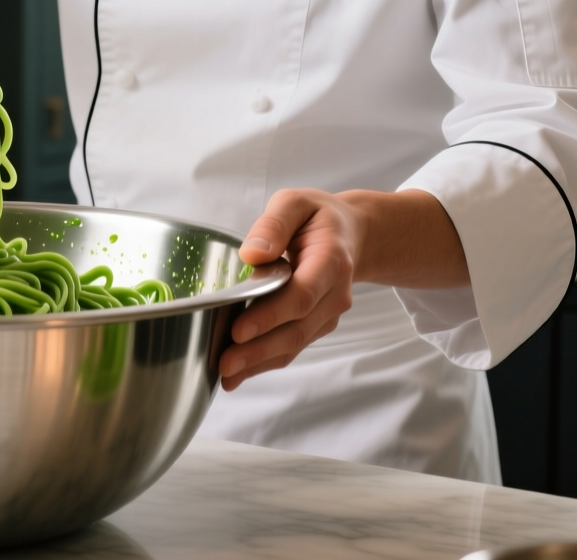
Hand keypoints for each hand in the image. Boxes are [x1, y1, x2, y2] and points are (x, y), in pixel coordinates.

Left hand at [219, 189, 357, 390]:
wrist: (352, 234)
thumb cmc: (317, 218)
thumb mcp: (295, 202)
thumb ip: (274, 223)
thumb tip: (253, 253)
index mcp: (330, 259)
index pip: (301, 294)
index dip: (270, 315)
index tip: (239, 329)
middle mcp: (334, 292)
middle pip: (297, 327)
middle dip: (259, 349)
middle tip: (225, 362)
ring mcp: (328, 313)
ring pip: (295, 343)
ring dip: (260, 362)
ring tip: (225, 374)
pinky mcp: (318, 324)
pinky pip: (293, 346)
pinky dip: (267, 361)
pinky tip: (240, 372)